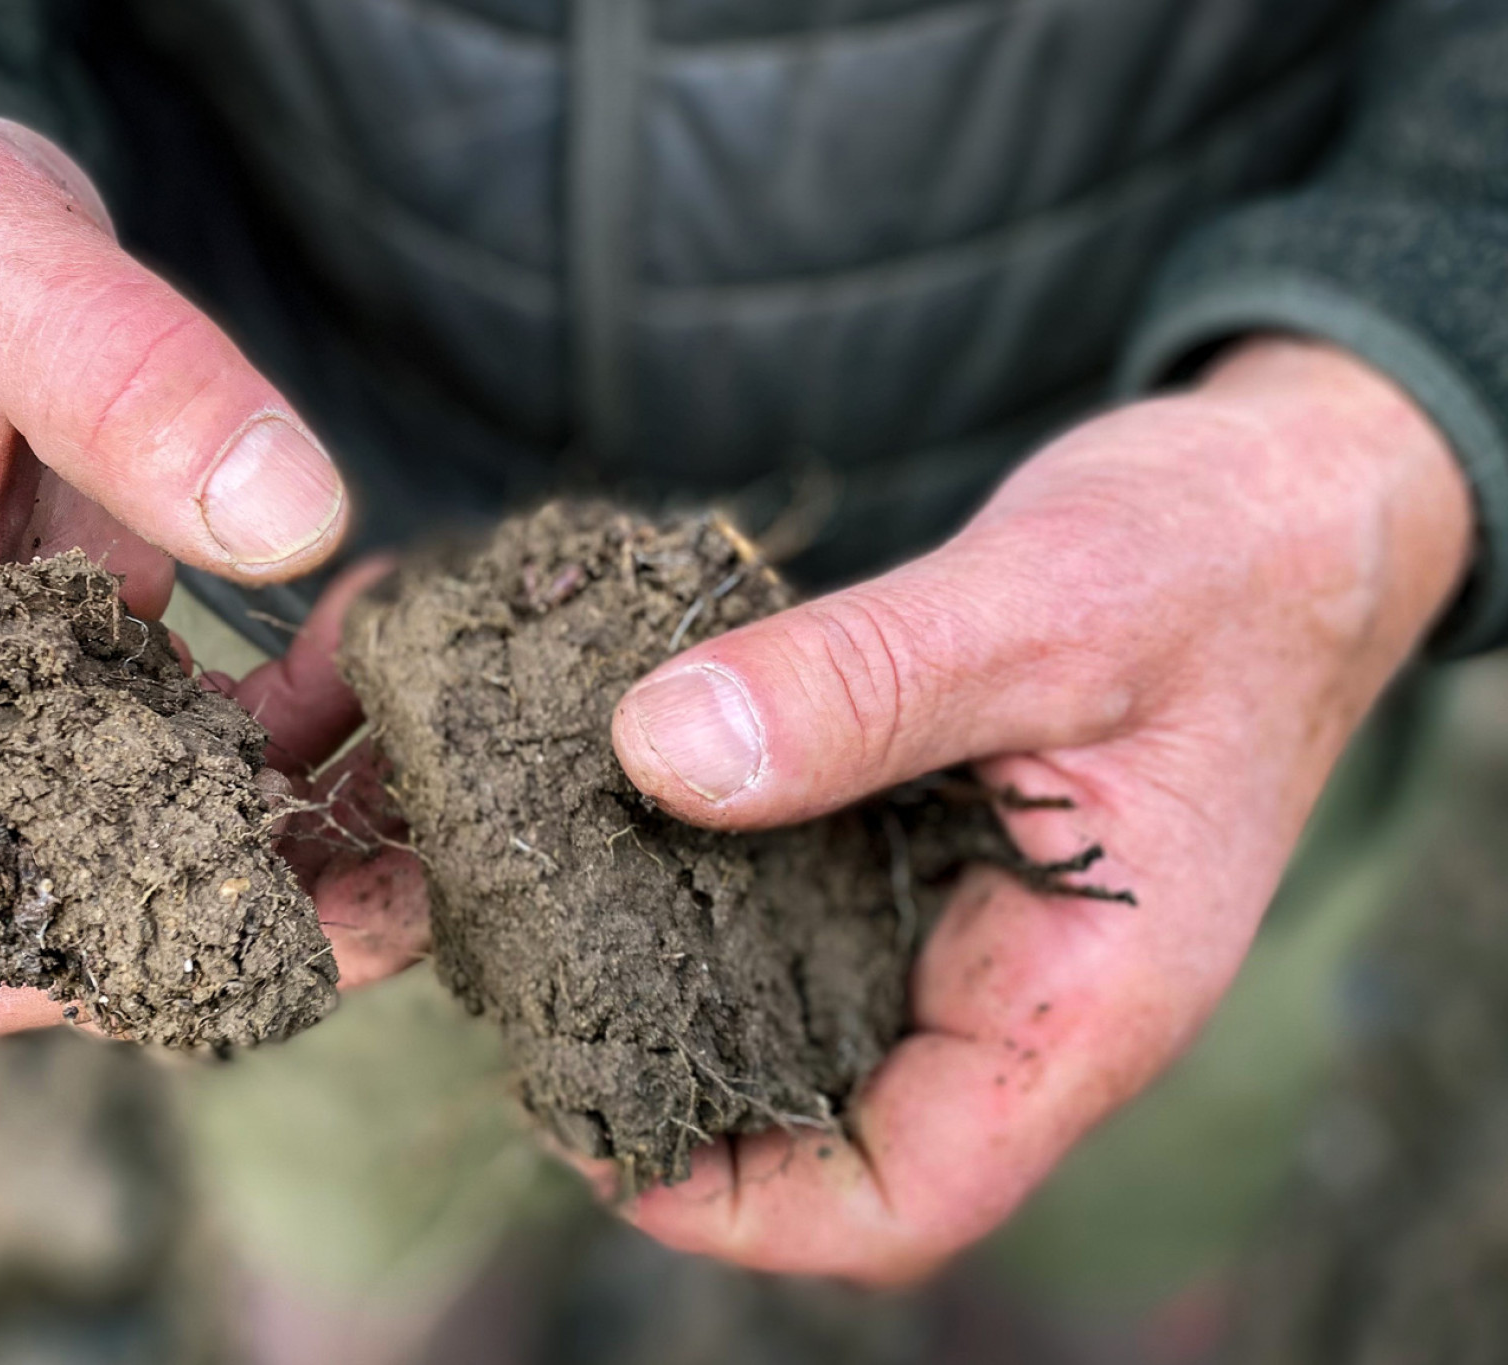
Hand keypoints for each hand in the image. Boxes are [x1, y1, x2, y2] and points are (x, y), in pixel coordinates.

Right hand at [0, 105, 403, 1037]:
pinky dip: (308, 750)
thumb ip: (116, 370)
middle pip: (80, 926)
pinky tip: (382, 666)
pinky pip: (215, 767)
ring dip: (309, 851)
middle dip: (255, 928)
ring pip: (167, 862)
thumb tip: (287, 524)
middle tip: (422, 886)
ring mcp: (30, 721)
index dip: (89, 972)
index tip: (268, 935)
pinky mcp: (109, 685)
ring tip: (445, 788)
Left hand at [607, 338, 1471, 1281]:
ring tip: (548, 923)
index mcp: (1083, 998)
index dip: (741, 1210)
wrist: (1290, 496)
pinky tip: (628, 823)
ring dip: (684, 998)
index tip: (595, 1130)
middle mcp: (1022, 990)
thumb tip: (658, 755)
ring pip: (813, 1026)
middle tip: (535, 1008)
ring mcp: (979, 925)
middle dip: (682, 1101)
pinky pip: (816, 912)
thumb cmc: (1215, 558)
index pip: (909, 1196)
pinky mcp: (941, 850)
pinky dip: (719, 891)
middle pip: (834, 1131)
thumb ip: (860, 685)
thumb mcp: (1040, 603)